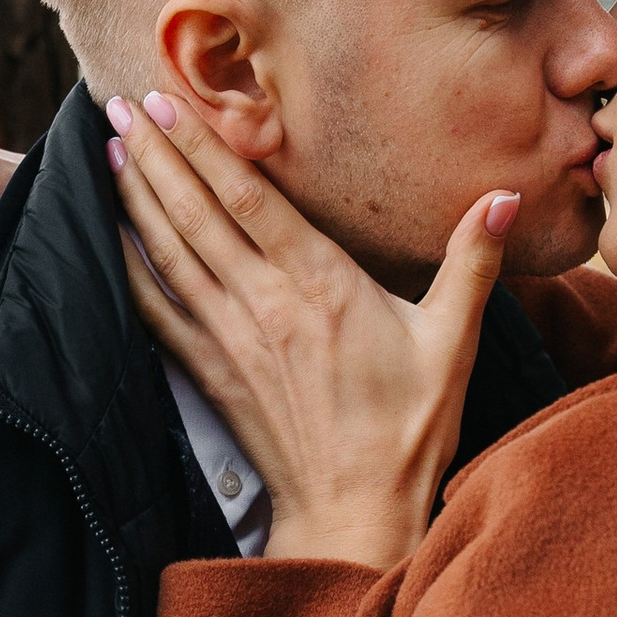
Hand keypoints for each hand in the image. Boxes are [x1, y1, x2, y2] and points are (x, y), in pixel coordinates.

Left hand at [104, 92, 516, 571]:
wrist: (356, 512)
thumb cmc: (410, 427)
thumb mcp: (454, 340)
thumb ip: (473, 262)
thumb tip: (506, 199)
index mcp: (324, 286)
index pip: (251, 201)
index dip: (206, 149)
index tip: (171, 104)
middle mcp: (267, 306)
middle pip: (198, 216)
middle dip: (158, 156)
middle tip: (122, 104)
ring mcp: (233, 341)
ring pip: (171, 255)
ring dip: (137, 200)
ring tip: (110, 150)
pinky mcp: (212, 374)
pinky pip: (158, 312)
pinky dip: (131, 270)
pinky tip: (110, 239)